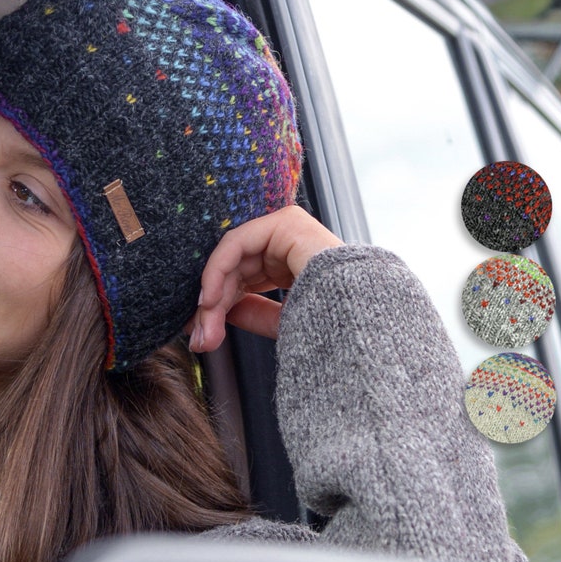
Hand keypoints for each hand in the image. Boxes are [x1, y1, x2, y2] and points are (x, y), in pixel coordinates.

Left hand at [188, 205, 342, 351]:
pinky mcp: (287, 223)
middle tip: (200, 338)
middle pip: (233, 272)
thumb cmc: (332, 329)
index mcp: (292, 268)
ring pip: (231, 259)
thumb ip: (250, 312)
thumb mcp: (281, 324)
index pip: (242, 282)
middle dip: (212, 308)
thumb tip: (210, 314)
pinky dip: (217, 269)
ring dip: (212, 294)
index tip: (200, 337)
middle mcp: (289, 247)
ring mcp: (289, 231)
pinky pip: (238, 242)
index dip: (218, 308)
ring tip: (204, 325)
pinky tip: (211, 298)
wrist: (360, 326)